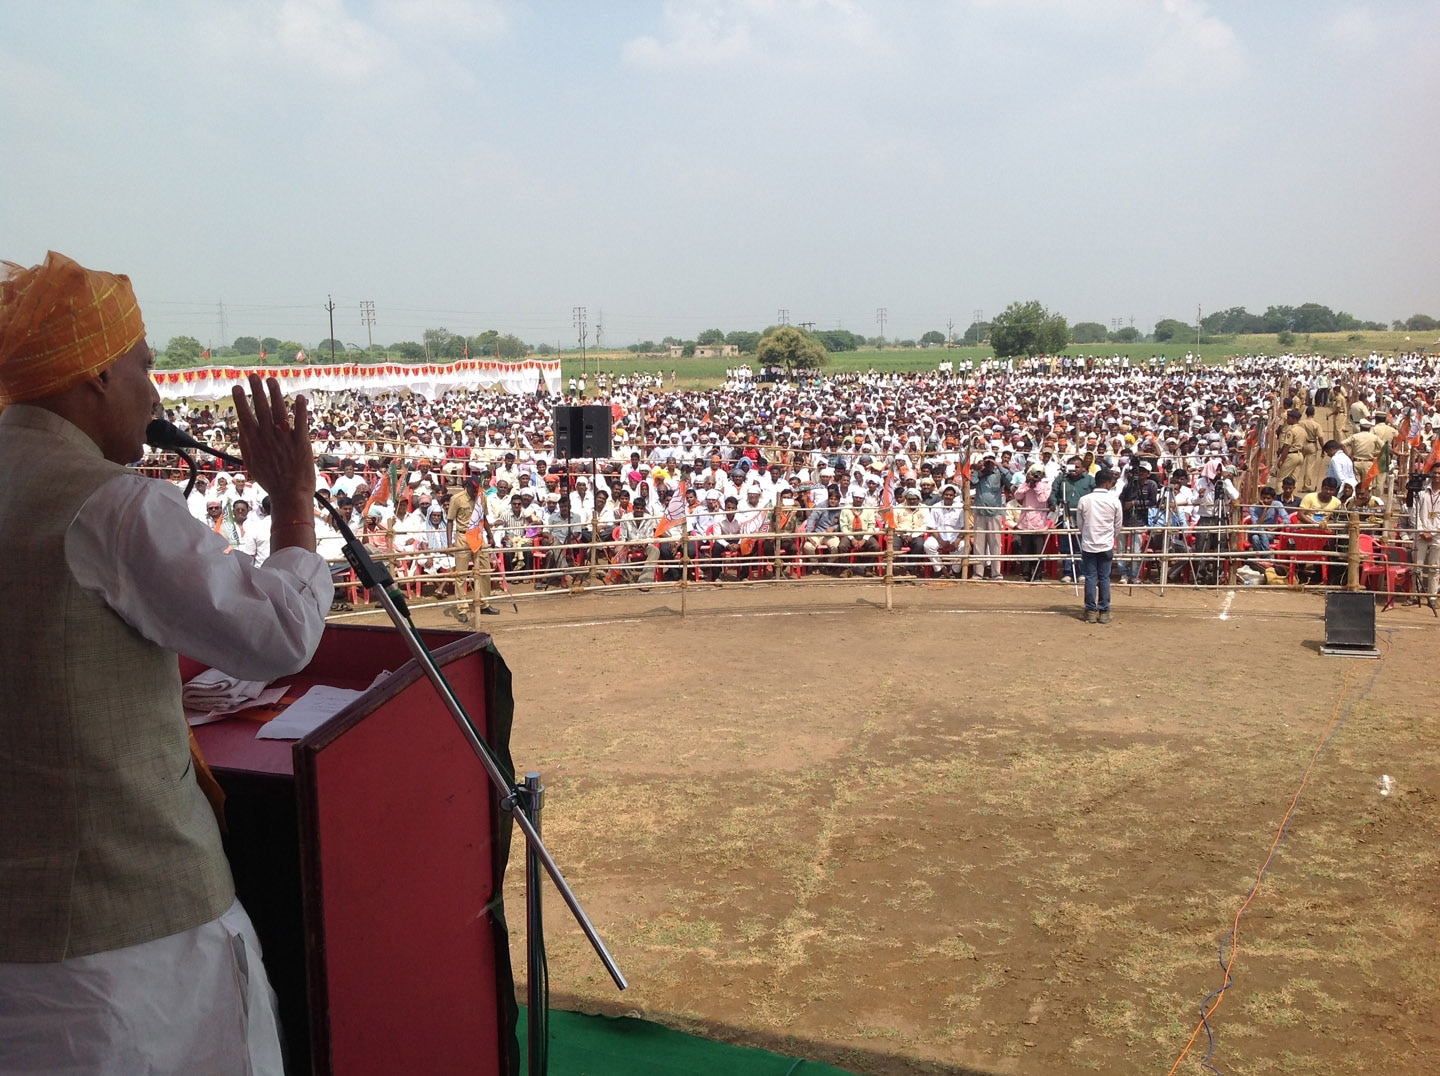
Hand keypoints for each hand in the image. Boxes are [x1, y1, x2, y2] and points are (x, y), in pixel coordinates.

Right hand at [232, 374, 315, 516]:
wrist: (290, 496)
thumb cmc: (271, 482)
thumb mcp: (252, 464)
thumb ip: (246, 445)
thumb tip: (241, 426)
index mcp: (256, 443)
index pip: (246, 417)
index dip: (241, 401)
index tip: (237, 387)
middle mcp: (269, 438)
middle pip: (261, 410)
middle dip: (256, 391)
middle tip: (252, 376)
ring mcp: (285, 440)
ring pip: (279, 412)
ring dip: (275, 394)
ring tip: (271, 380)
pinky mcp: (301, 443)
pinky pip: (300, 423)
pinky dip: (300, 410)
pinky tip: (299, 398)